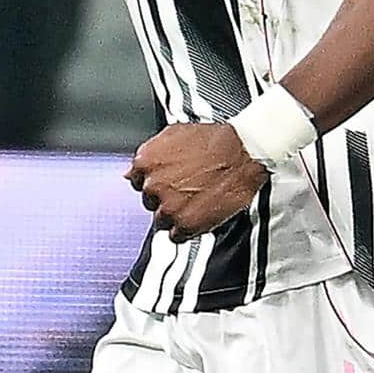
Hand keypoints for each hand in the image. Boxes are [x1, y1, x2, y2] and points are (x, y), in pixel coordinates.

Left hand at [125, 122, 268, 241]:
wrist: (242, 153)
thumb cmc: (213, 141)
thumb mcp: (173, 135)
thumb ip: (149, 155)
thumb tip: (131, 172)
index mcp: (145, 162)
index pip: (138, 182)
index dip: (155, 183)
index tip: (167, 184)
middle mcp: (152, 185)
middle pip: (150, 202)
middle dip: (164, 199)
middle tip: (185, 192)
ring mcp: (168, 206)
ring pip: (161, 221)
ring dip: (175, 215)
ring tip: (194, 204)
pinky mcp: (186, 224)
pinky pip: (176, 236)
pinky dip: (186, 231)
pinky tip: (198, 218)